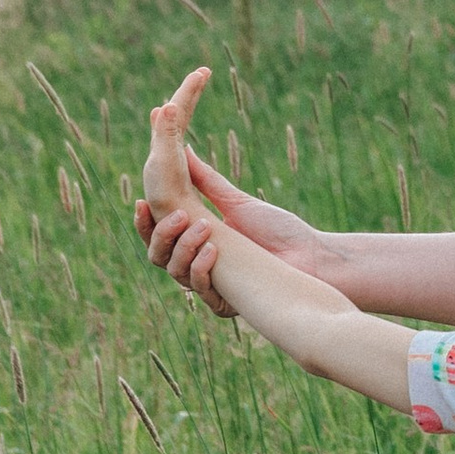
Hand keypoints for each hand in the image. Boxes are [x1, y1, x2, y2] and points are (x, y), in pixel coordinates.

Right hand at [135, 65, 327, 316]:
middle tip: (177, 215)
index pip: (157, 235)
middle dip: (161, 234)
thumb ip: (206, 181)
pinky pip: (203, 293)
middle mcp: (197, 266)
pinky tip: (213, 251)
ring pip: (176, 273)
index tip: (142, 201)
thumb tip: (184, 150)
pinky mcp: (227, 303)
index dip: (144, 222)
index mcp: (194, 242)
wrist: (312, 255)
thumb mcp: (236, 201)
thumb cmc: (278, 230)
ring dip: (185, 248)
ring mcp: (211, 286)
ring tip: (205, 226)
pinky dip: (203, 271)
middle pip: (158, 256)